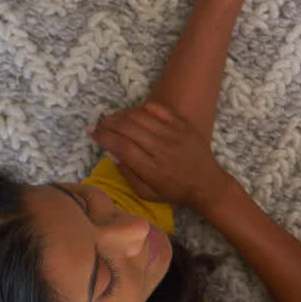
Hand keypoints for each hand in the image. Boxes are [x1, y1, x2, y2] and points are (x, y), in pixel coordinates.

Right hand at [88, 102, 227, 208]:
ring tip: (113, 119)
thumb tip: (112, 153)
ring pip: (141, 116)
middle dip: (108, 123)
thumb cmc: (175, 192)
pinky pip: (159, 109)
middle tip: (99, 125)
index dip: (103, 137)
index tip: (92, 133)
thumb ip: (127, 174)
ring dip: (122, 115)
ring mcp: (174, 134)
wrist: (208, 185)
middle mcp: (162, 149)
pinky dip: (142, 108)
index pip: (122, 146)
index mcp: (152, 169)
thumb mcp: (147, 194)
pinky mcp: (184, 125)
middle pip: (128, 128)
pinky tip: (134, 113)